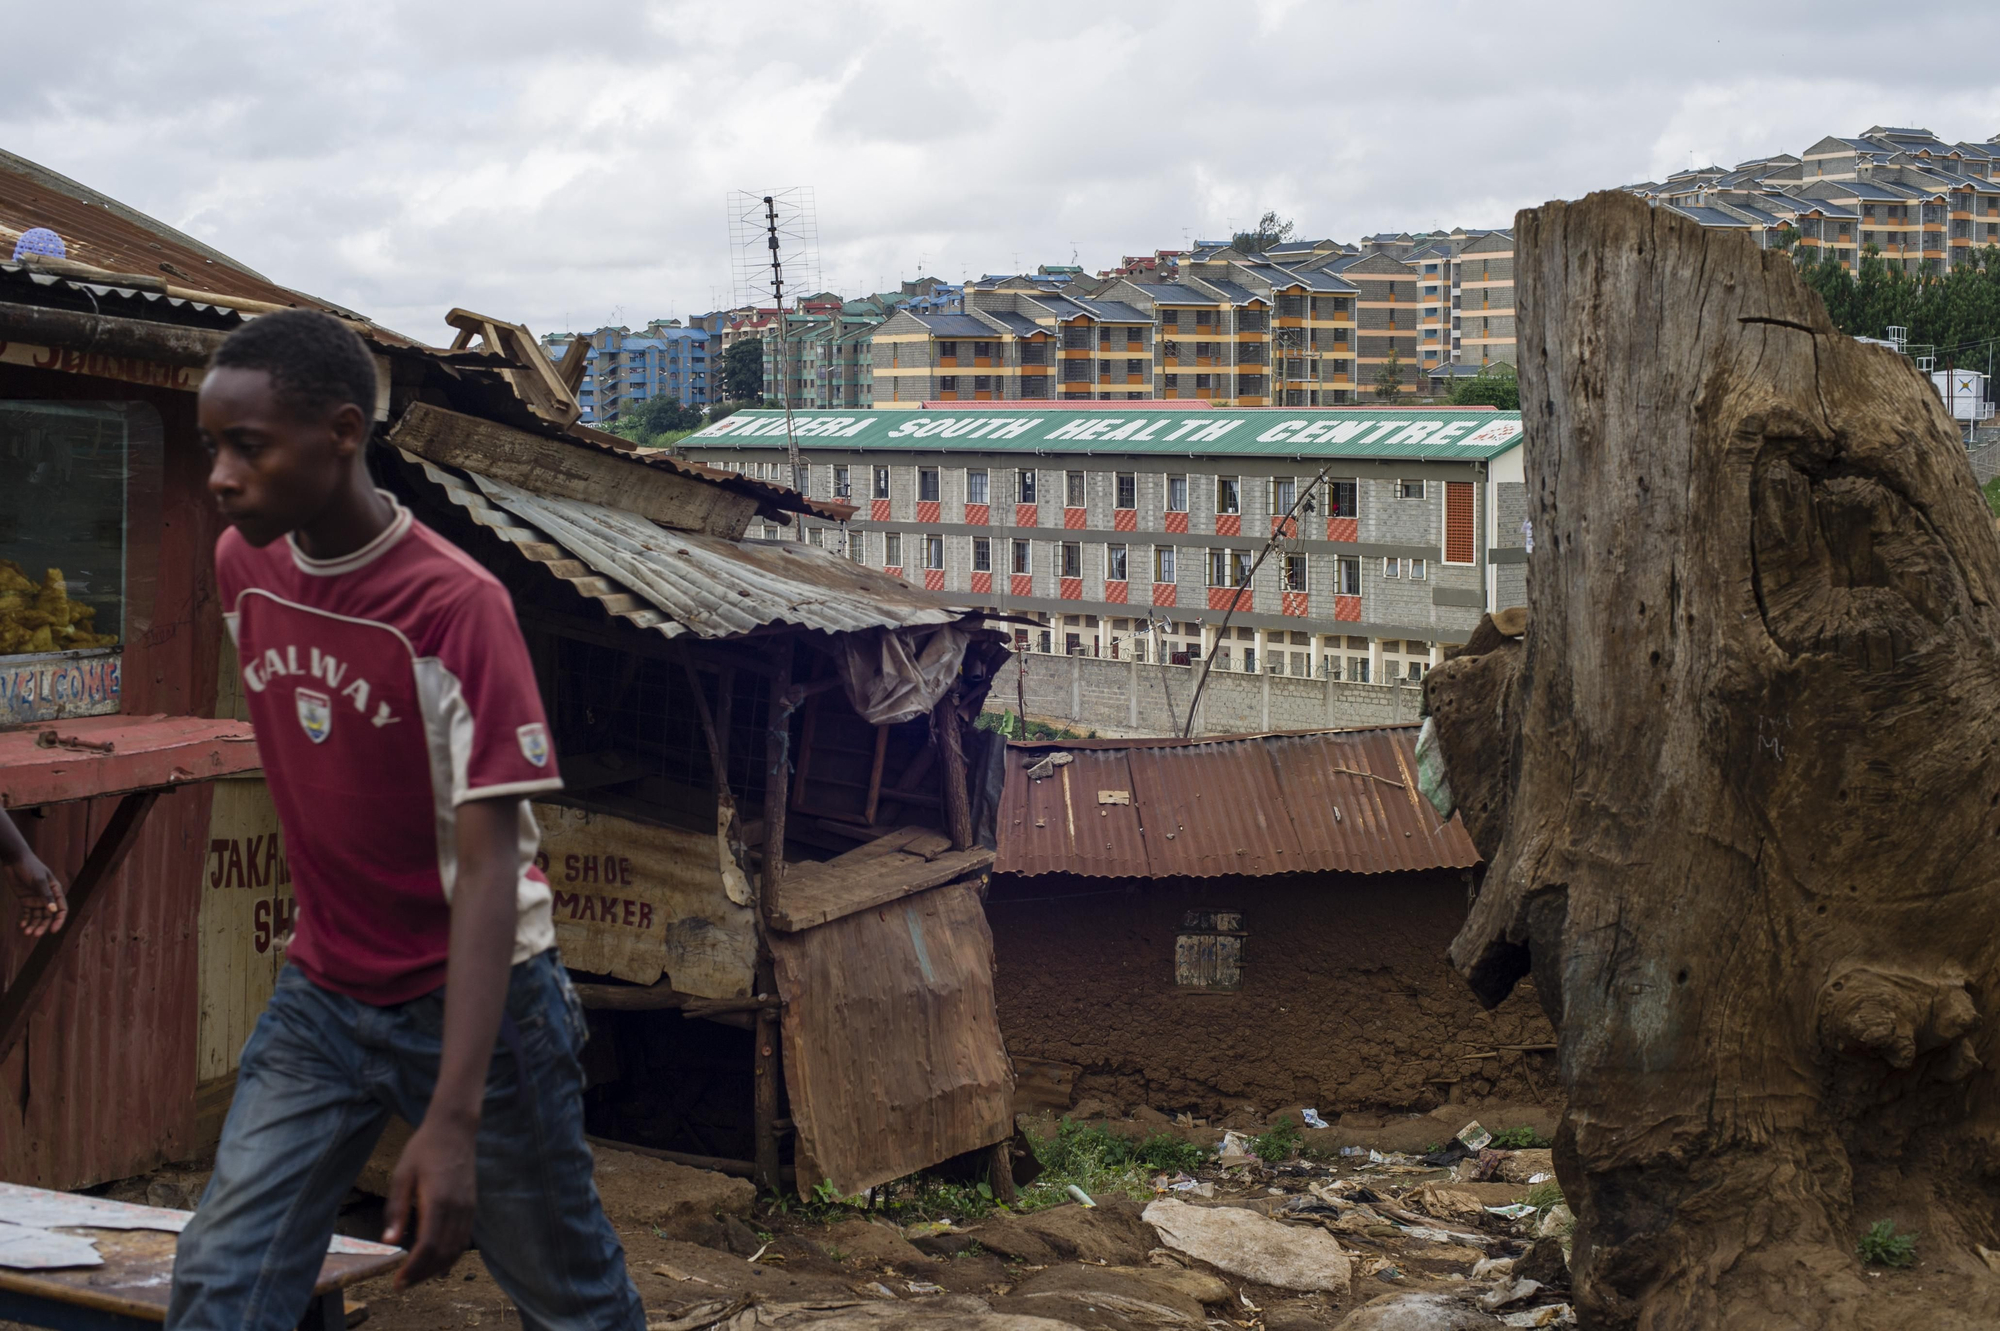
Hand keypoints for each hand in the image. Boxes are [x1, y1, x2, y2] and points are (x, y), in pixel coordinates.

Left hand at [5, 852, 64, 936]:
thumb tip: (53, 911)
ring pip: (37, 917)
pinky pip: (27, 913)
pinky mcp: (25, 900)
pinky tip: (22, 925)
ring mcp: (36, 899)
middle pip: (48, 916)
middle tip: (35, 935)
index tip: (53, 931)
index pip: (61, 909)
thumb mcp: (38, 881)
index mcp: (55, 891)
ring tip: (26, 932)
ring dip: (33, 925)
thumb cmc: (30, 867)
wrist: (15, 861)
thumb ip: (46, 895)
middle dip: (42, 926)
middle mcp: (47, 898)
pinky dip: (25, 920)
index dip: (59, 920)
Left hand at [382, 1114, 478, 1286]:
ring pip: (456, 1249)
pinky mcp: (471, 1206)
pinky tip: (437, 1261)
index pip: (428, 1245)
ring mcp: (468, 1207)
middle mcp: (457, 1207)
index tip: (397, 1281)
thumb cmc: (423, 1149)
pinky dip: (451, 1255)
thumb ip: (396, 1209)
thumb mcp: (402, 1175)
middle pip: (443, 1253)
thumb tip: (388, 1241)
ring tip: (417, 1277)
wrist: (455, 1129)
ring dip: (437, 1268)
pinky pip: (464, 1239)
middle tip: (402, 1284)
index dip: (413, 1268)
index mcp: (438, 1200)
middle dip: (422, 1274)